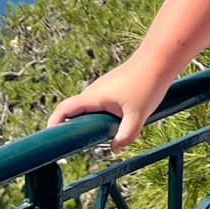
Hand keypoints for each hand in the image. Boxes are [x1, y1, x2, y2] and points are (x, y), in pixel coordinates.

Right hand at [44, 55, 176, 151]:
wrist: (160, 59)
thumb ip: (126, 136)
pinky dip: (100, 116)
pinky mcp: (113, 87)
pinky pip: (100, 105)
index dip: (53, 124)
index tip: (48, 140)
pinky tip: (112, 125)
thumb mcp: (138, 116)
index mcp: (93, 97)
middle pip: (74, 111)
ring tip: (91, 140)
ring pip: (89, 109)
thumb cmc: (147, 84)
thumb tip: (115, 149)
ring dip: (87, 122)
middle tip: (71, 147)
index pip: (64, 110)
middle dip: (70, 128)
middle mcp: (94, 91)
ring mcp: (103, 88)